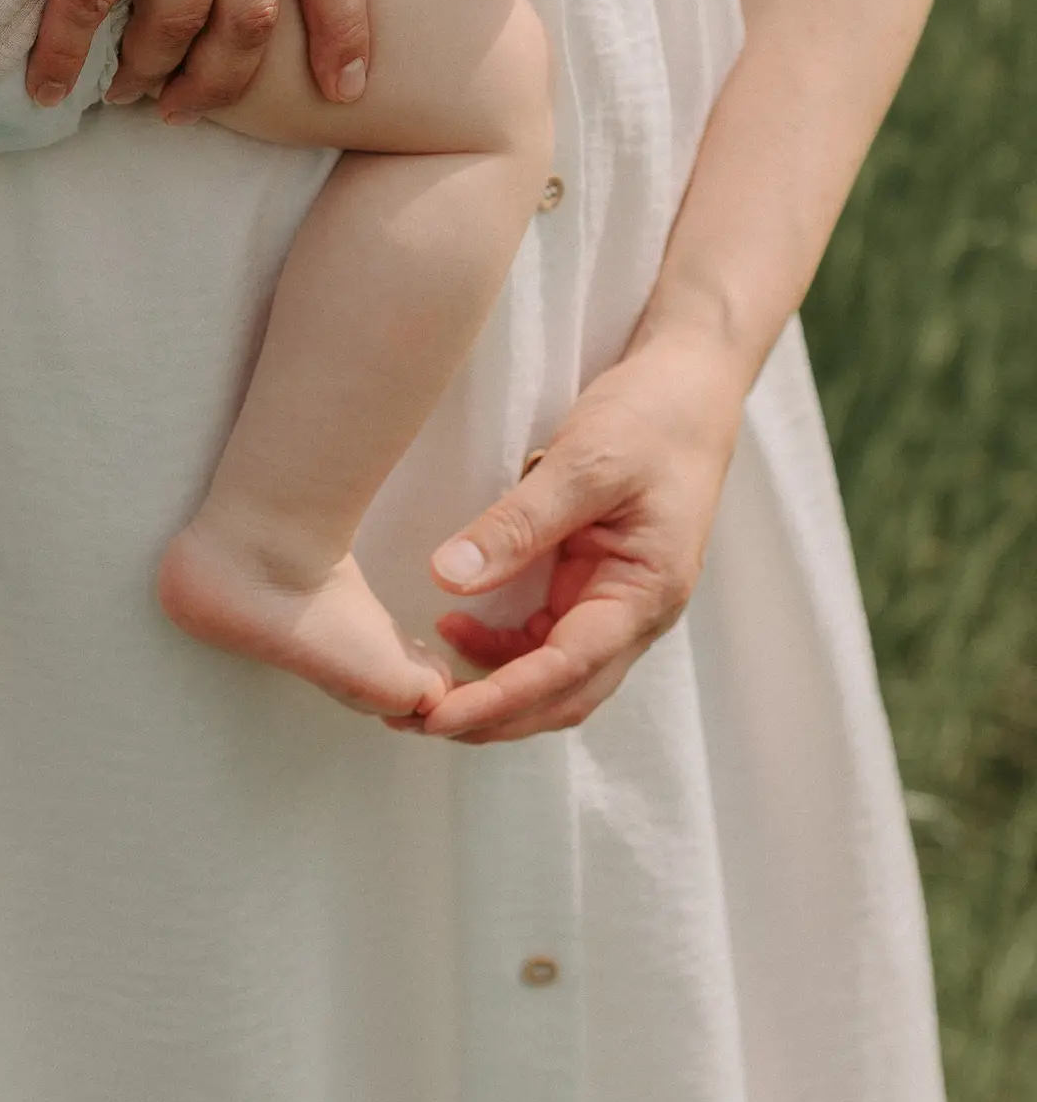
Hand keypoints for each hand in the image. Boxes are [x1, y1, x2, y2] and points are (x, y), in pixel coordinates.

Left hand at [404, 324, 747, 741]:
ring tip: (423, 680)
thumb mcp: (585, 463)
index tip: (436, 717)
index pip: (564, 671)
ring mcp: (616, 602)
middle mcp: (635, 615)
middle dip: (489, 716)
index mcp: (645, 595)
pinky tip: (457, 624)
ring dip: (492, 688)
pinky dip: (501, 647)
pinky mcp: (595, 583)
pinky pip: (547, 637)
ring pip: (552, 675)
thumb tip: (448, 579)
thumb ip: (519, 524)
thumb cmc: (653, 418)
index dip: (497, 701)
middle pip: (560, 696)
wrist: (690, 384)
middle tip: (411, 717)